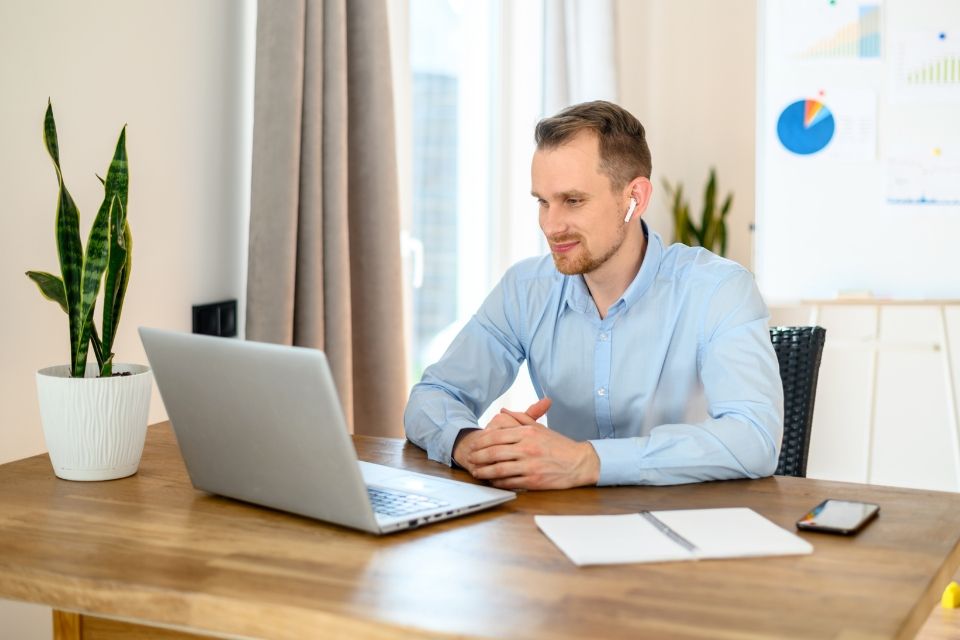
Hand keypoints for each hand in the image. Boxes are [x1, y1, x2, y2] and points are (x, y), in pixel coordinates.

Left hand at [465, 399, 600, 489]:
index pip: (496, 436)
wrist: (579, 463)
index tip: (473, 445)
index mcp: (527, 433)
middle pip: (493, 453)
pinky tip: (492, 481)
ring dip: (484, 472)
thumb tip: (502, 410)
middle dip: (478, 457)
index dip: (480, 442)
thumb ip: (520, 417)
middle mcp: (527, 448)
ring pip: (498, 469)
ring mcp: (530, 465)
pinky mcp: (533, 481)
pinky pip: (509, 482)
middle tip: (470, 460)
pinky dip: (497, 482)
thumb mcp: (540, 428)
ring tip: (476, 472)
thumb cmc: (559, 445)